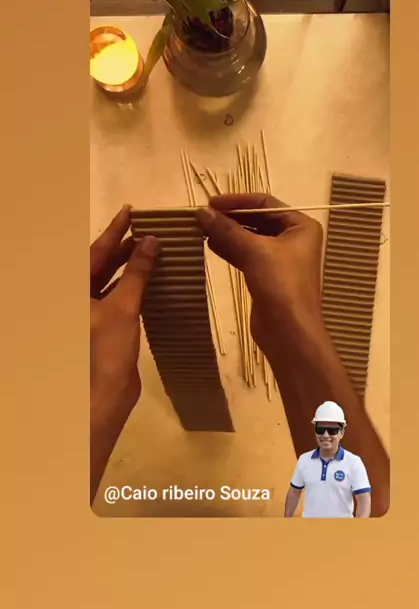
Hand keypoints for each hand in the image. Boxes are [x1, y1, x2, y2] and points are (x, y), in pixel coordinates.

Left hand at [90, 206, 157, 420]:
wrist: (104, 398)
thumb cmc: (106, 350)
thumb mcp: (122, 306)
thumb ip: (137, 272)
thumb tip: (151, 241)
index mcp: (74, 290)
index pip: (95, 251)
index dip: (114, 231)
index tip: (131, 210)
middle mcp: (78, 298)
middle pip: (100, 264)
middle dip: (124, 246)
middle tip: (146, 227)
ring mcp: (90, 313)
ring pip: (110, 280)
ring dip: (131, 265)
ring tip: (153, 247)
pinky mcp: (105, 326)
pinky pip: (118, 296)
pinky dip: (134, 285)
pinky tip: (152, 277)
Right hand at [196, 193, 323, 361]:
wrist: (289, 332)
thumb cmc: (280, 284)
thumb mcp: (254, 251)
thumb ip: (228, 230)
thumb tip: (201, 212)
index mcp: (300, 226)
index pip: (265, 203)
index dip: (237, 201)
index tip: (210, 203)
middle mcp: (293, 238)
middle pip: (257, 219)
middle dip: (231, 217)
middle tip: (202, 216)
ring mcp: (280, 258)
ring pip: (250, 237)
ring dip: (227, 232)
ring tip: (201, 228)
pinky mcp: (267, 275)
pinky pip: (246, 254)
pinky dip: (230, 248)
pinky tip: (210, 244)